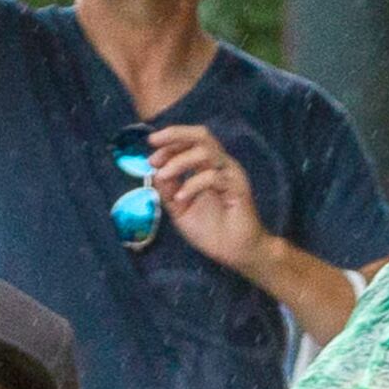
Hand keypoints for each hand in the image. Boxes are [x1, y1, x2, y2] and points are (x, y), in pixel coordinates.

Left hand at [148, 125, 274, 276]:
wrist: (236, 253)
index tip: (151, 159)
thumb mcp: (181, 209)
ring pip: (205, 152)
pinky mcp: (238, 189)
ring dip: (179, 161)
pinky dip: (192, 185)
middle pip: (201, 135)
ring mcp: (231, 175)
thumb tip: (154, 171)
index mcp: (209, 167)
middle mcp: (222, 165)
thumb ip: (168, 190)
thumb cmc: (212, 232)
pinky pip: (213, 177)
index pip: (190, 142)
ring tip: (163, 176)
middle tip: (153, 142)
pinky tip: (180, 198)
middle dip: (175, 134)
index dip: (169, 144)